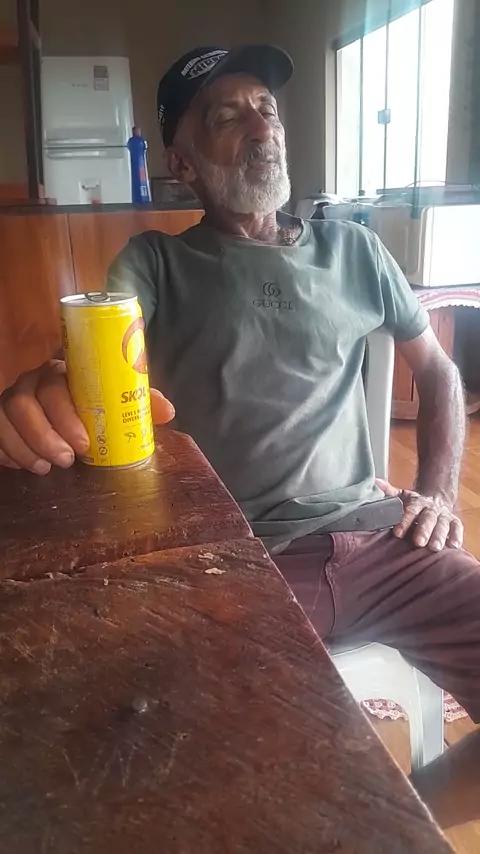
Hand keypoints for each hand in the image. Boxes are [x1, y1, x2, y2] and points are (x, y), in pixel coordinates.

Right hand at [0, 361, 174, 474]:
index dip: (64, 415)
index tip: (84, 444)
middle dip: (44, 436)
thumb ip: (140, 404)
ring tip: (47, 468)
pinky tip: (28, 466)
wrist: (71, 413)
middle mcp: (32, 384)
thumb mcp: (119, 403)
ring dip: (25, 447)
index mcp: (61, 373)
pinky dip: (9, 454)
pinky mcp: (1, 423)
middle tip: (67, 460)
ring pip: (4, 419)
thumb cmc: (97, 406)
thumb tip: (167, 411)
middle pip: (22, 403)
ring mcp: (11, 402)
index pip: (54, 386)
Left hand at [376, 478, 463, 551]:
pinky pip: (457, 528)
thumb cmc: (415, 504)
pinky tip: (454, 546)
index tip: (397, 533)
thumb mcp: (403, 496)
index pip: (410, 512)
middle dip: (424, 530)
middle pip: (428, 519)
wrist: (436, 499)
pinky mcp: (454, 522)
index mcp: (417, 503)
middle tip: (418, 543)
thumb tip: (376, 483)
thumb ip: (390, 492)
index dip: (404, 522)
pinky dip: (457, 536)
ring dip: (440, 536)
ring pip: (443, 525)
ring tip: (435, 548)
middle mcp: (431, 509)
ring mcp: (444, 515)